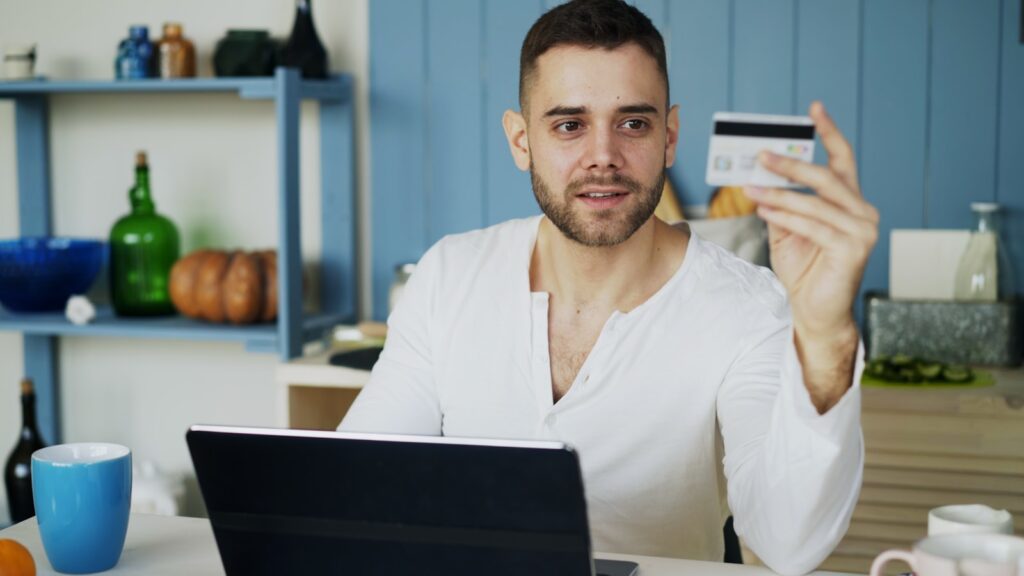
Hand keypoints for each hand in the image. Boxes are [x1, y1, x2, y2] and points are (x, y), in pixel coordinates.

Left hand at [744, 101, 878, 410]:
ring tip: (750, 186)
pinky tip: (764, 209)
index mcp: (851, 202)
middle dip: (791, 163)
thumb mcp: (788, 229)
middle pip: (826, 177)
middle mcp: (863, 212)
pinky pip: (812, 225)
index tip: (814, 107)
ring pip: (814, 202)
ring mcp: (863, 230)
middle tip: (761, 154)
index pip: (842, 160)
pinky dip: (785, 215)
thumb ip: (781, 203)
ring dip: (778, 193)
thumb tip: (760, 176)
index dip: (830, 132)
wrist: (815, 311)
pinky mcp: (852, 249)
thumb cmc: (805, 269)